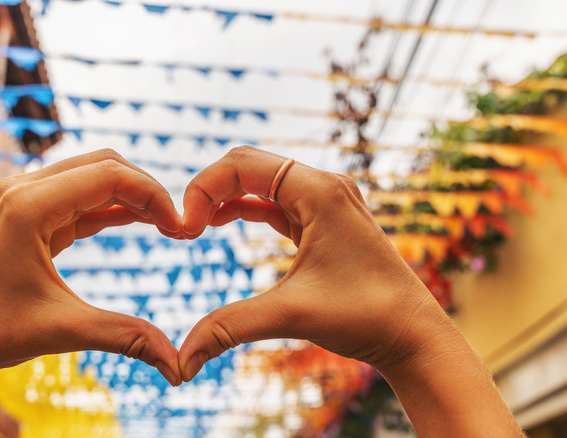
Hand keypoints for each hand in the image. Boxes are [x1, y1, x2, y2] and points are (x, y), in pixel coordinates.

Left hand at [0, 149, 182, 385]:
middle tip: (178, 227)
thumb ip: (126, 337)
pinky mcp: (27, 212)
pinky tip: (139, 224)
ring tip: (166, 226)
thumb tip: (179, 367)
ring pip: (93, 176)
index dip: (153, 195)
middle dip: (146, 191)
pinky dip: (111, 207)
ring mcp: (23, 196)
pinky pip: (79, 198)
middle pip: (104, 165)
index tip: (182, 227)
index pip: (109, 175)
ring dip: (131, 197)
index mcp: (30, 204)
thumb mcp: (65, 330)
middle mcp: (24, 188)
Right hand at [178, 146, 451, 379]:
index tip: (186, 228)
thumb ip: (229, 327)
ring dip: (226, 197)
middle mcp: (324, 186)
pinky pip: (276, 202)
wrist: (412, 335)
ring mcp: (326, 202)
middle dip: (211, 188)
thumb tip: (181, 360)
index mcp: (319, 191)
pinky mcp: (325, 221)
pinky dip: (246, 208)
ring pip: (263, 181)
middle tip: (187, 226)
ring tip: (197, 225)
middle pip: (250, 164)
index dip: (204, 187)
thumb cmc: (365, 317)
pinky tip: (222, 223)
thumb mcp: (290, 315)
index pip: (243, 163)